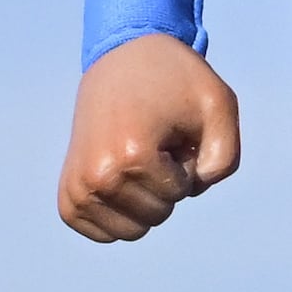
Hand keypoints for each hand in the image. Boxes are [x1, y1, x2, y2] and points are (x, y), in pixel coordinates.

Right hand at [59, 33, 241, 240]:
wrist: (121, 57)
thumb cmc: (175, 81)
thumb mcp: (219, 106)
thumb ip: (225, 159)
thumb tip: (195, 190)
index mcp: (131, 157)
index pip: (178, 193)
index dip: (185, 162)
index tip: (168, 130)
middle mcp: (96, 177)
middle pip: (156, 216)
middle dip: (165, 182)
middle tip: (153, 141)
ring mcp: (76, 189)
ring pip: (132, 230)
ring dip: (144, 197)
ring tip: (137, 154)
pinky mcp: (67, 197)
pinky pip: (104, 233)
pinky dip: (122, 213)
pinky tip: (120, 175)